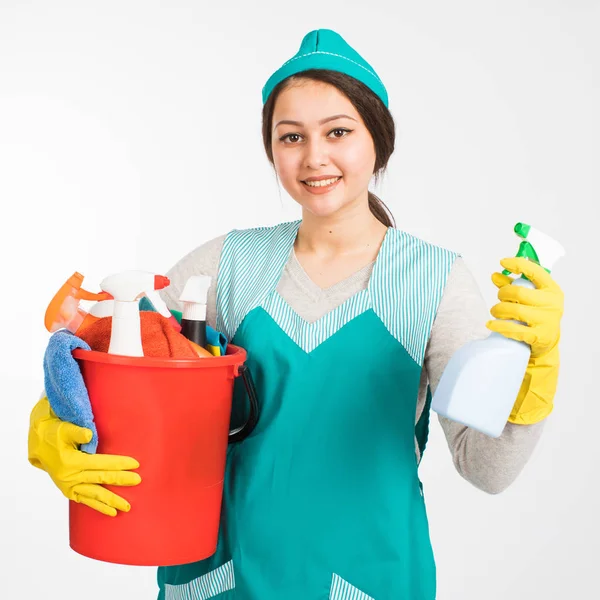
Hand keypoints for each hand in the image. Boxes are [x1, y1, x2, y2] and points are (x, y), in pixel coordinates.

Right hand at [28, 397, 140, 516]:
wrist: (38, 444)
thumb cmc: (54, 433)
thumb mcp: (64, 429)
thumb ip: (77, 432)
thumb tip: (89, 435)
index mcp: (71, 462)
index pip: (100, 464)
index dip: (118, 463)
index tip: (135, 464)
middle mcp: (70, 476)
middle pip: (100, 479)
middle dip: (120, 480)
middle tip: (138, 480)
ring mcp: (68, 485)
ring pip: (94, 495)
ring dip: (111, 501)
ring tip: (126, 507)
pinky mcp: (68, 490)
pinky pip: (85, 500)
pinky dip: (98, 506)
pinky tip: (111, 511)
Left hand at [486, 257, 563, 357]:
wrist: (547, 340)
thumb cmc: (536, 313)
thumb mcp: (529, 296)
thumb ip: (512, 285)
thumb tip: (494, 276)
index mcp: (551, 289)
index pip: (535, 271)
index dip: (518, 264)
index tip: (502, 262)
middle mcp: (552, 303)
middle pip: (518, 292)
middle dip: (503, 293)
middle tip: (499, 298)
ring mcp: (547, 320)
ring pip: (514, 310)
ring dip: (498, 310)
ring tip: (495, 311)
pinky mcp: (539, 336)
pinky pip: (513, 329)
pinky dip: (498, 326)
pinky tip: (491, 324)